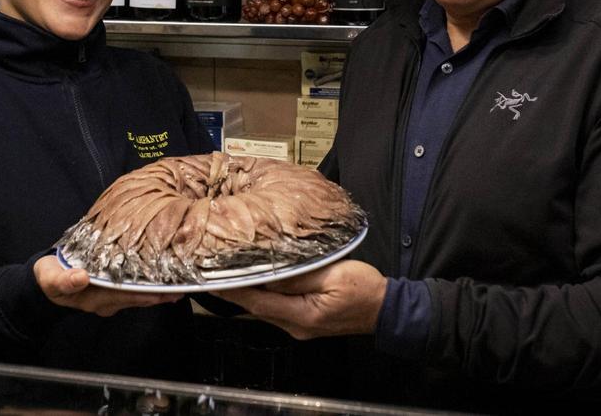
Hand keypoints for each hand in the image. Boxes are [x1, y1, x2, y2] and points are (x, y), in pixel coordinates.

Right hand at [33, 255, 181, 316]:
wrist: (44, 282)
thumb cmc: (49, 279)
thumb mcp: (50, 278)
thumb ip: (64, 280)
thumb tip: (81, 277)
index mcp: (94, 298)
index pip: (125, 296)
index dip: (145, 293)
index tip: (163, 289)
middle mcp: (106, 302)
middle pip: (137, 298)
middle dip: (159, 295)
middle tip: (181, 288)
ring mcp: (109, 299)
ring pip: (137, 297)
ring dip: (157, 293)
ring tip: (178, 287)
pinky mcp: (111, 292)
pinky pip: (133, 292)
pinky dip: (148, 288)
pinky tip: (160, 283)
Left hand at [215, 260, 386, 339]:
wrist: (386, 309)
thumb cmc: (364, 290)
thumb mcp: (333, 276)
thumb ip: (299, 277)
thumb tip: (271, 275)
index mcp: (303, 315)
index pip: (259, 304)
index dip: (235, 292)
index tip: (214, 280)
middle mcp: (297, 326)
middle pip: (258, 309)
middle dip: (236, 292)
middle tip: (216, 272)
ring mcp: (301, 327)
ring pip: (266, 310)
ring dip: (249, 294)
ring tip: (232, 274)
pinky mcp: (306, 322)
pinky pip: (278, 309)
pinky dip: (264, 297)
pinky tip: (260, 283)